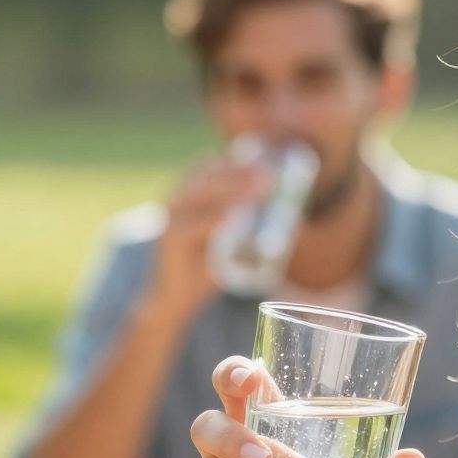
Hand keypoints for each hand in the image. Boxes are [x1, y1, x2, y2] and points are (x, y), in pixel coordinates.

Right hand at [150, 155, 271, 316]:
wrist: (176, 299)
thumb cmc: (205, 266)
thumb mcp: (230, 239)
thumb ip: (248, 222)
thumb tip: (289, 214)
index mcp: (189, 194)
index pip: (212, 167)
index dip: (238, 161)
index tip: (267, 158)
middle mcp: (176, 200)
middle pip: (208, 177)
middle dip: (239, 172)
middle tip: (269, 173)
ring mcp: (170, 220)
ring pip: (200, 197)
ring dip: (231, 190)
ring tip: (260, 189)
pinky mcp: (169, 242)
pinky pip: (192, 228)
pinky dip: (213, 221)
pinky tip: (233, 218)